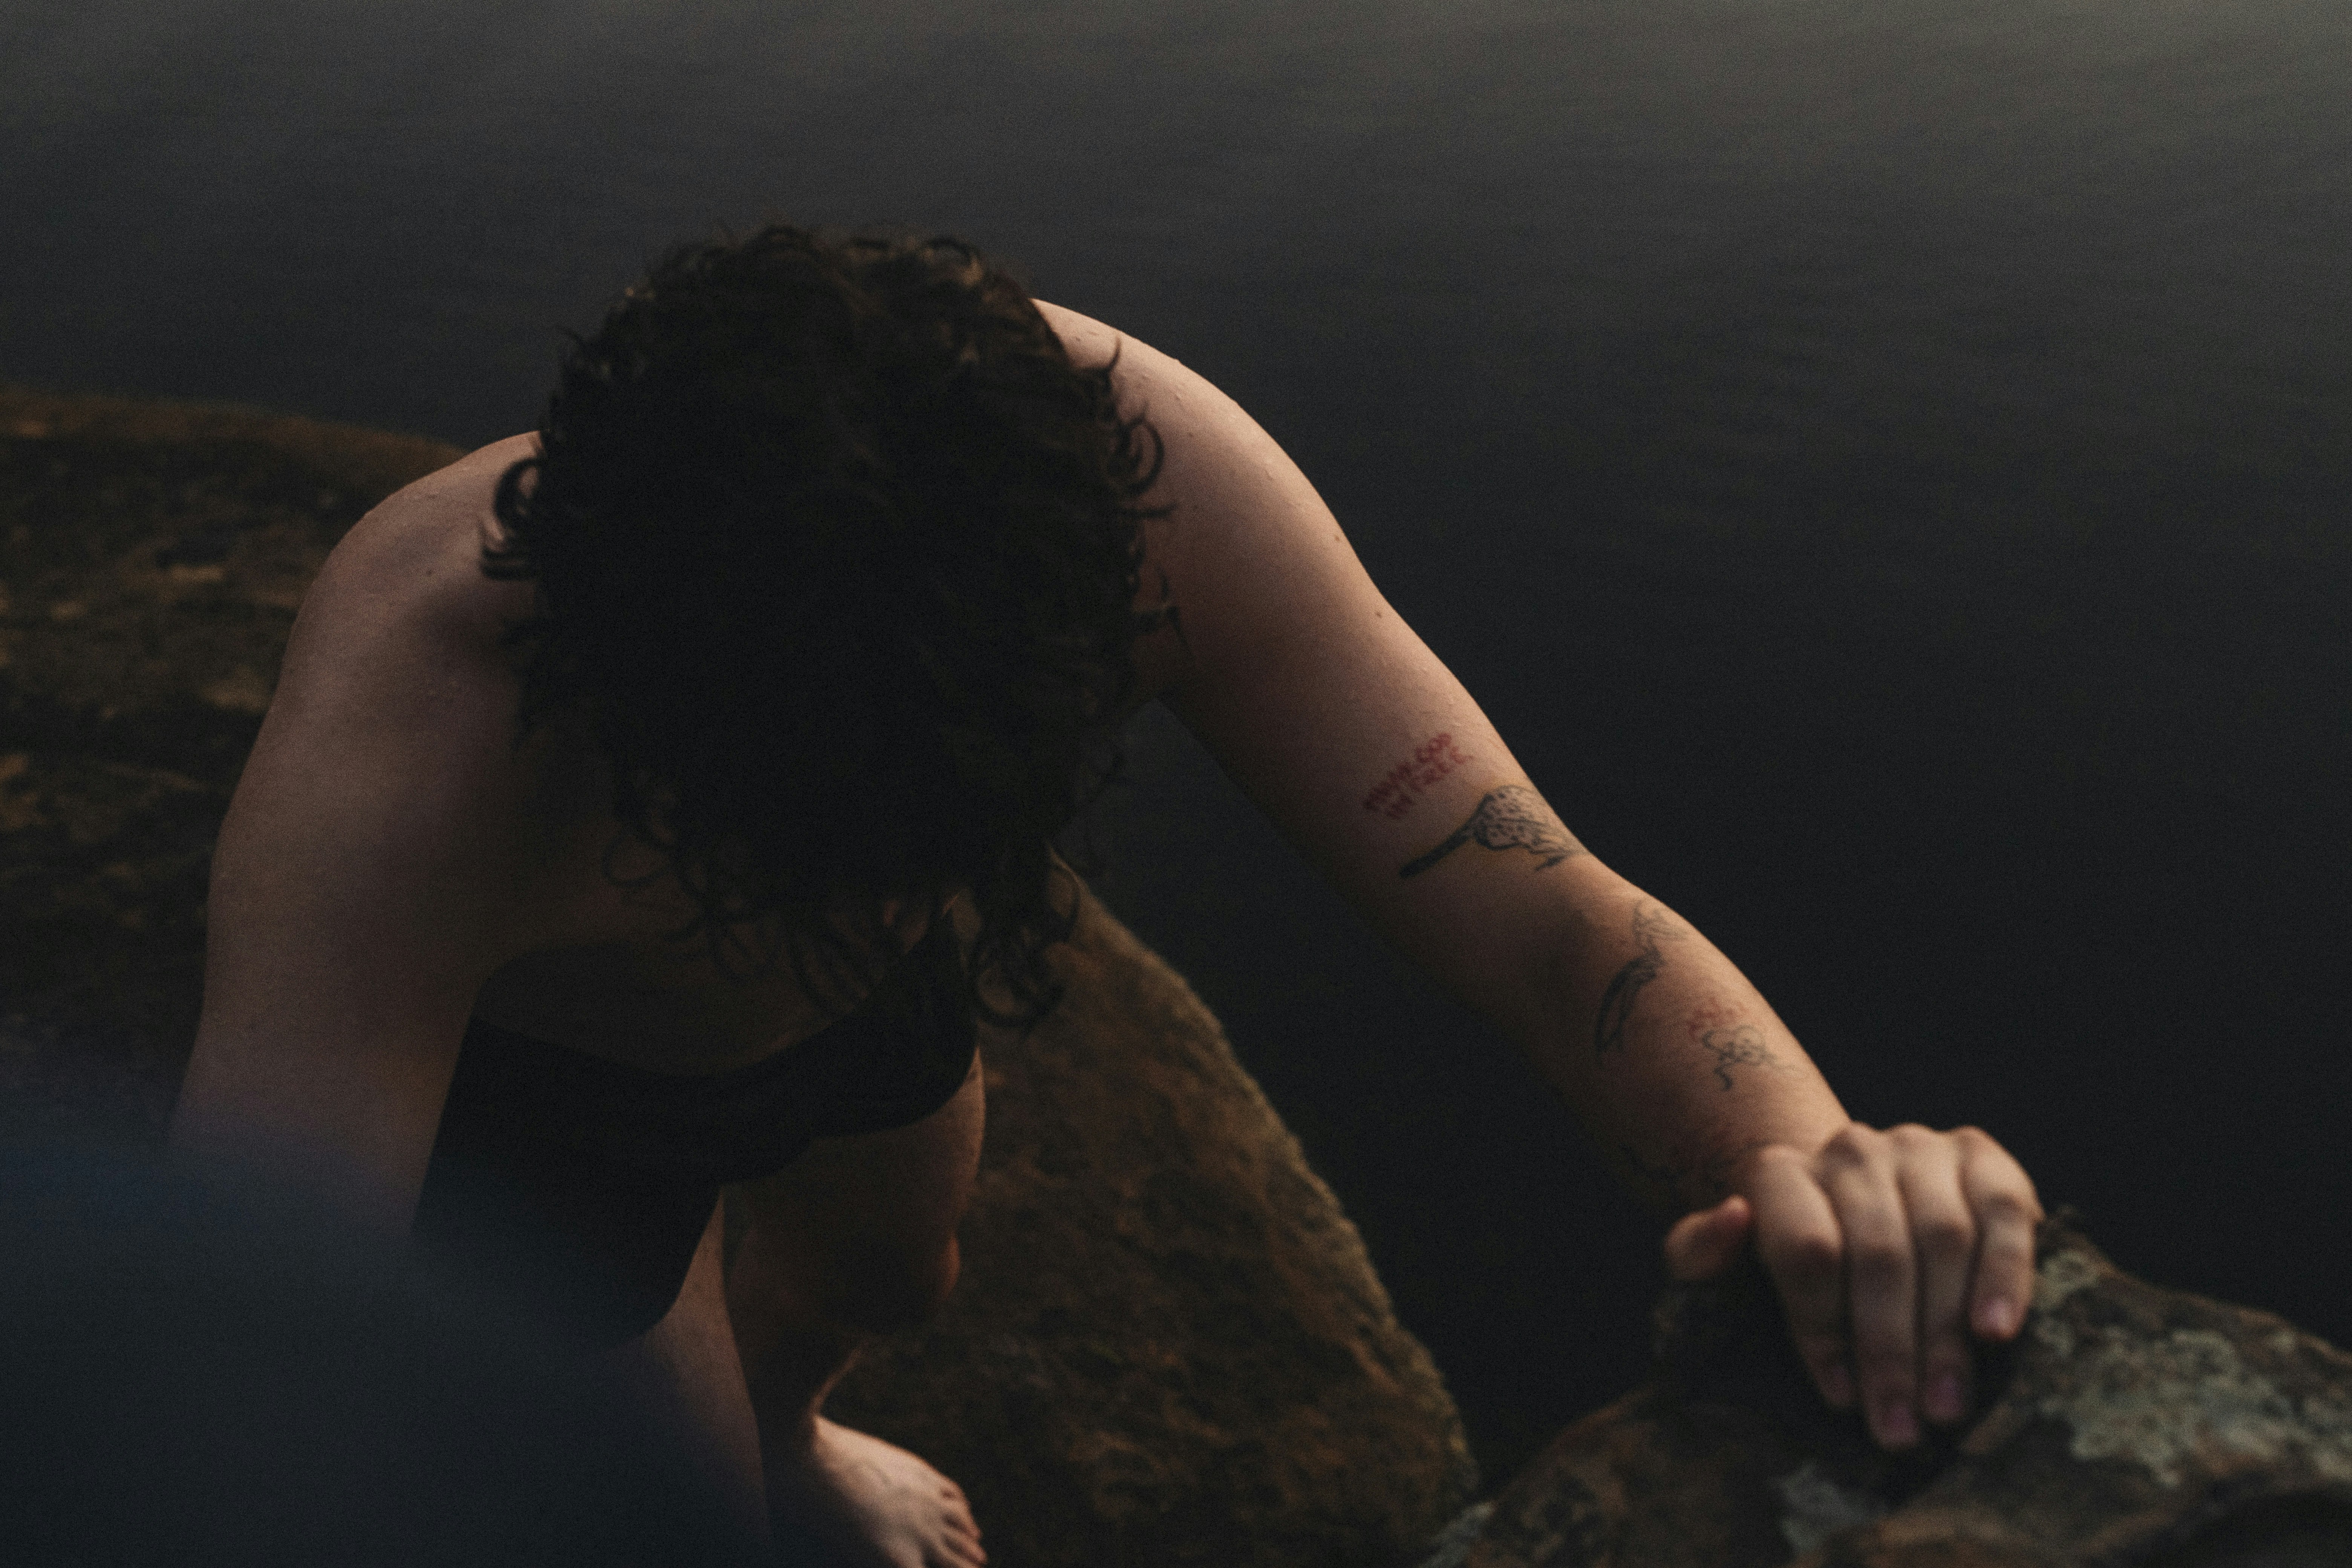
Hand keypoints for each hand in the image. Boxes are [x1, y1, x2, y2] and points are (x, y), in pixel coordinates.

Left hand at [1661, 1123, 2042, 1449]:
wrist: (1851, 1215)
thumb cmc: (1783, 1265)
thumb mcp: (1720, 1268)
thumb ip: (1698, 1251)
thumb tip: (1734, 1216)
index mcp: (1780, 1172)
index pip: (1806, 1251)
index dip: (1823, 1329)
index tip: (1839, 1399)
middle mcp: (1850, 1149)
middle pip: (1878, 1253)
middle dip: (1889, 1350)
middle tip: (1899, 1428)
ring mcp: (1920, 1147)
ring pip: (1942, 1238)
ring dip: (1945, 1332)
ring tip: (1945, 1408)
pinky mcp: (1984, 1160)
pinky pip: (2005, 1213)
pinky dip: (2005, 1275)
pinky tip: (1996, 1334)